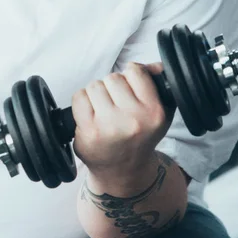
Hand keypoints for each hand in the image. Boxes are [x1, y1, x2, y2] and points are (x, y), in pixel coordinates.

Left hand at [71, 62, 172, 184]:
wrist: (123, 172)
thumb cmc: (139, 137)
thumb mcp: (158, 114)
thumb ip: (157, 85)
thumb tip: (152, 65)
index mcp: (154, 112)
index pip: (135, 71)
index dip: (129, 77)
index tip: (129, 89)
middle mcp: (133, 120)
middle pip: (112, 78)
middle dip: (111, 88)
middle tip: (115, 105)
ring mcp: (109, 126)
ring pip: (94, 86)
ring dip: (96, 95)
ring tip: (103, 111)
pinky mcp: (89, 130)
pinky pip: (79, 97)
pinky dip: (81, 103)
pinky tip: (90, 116)